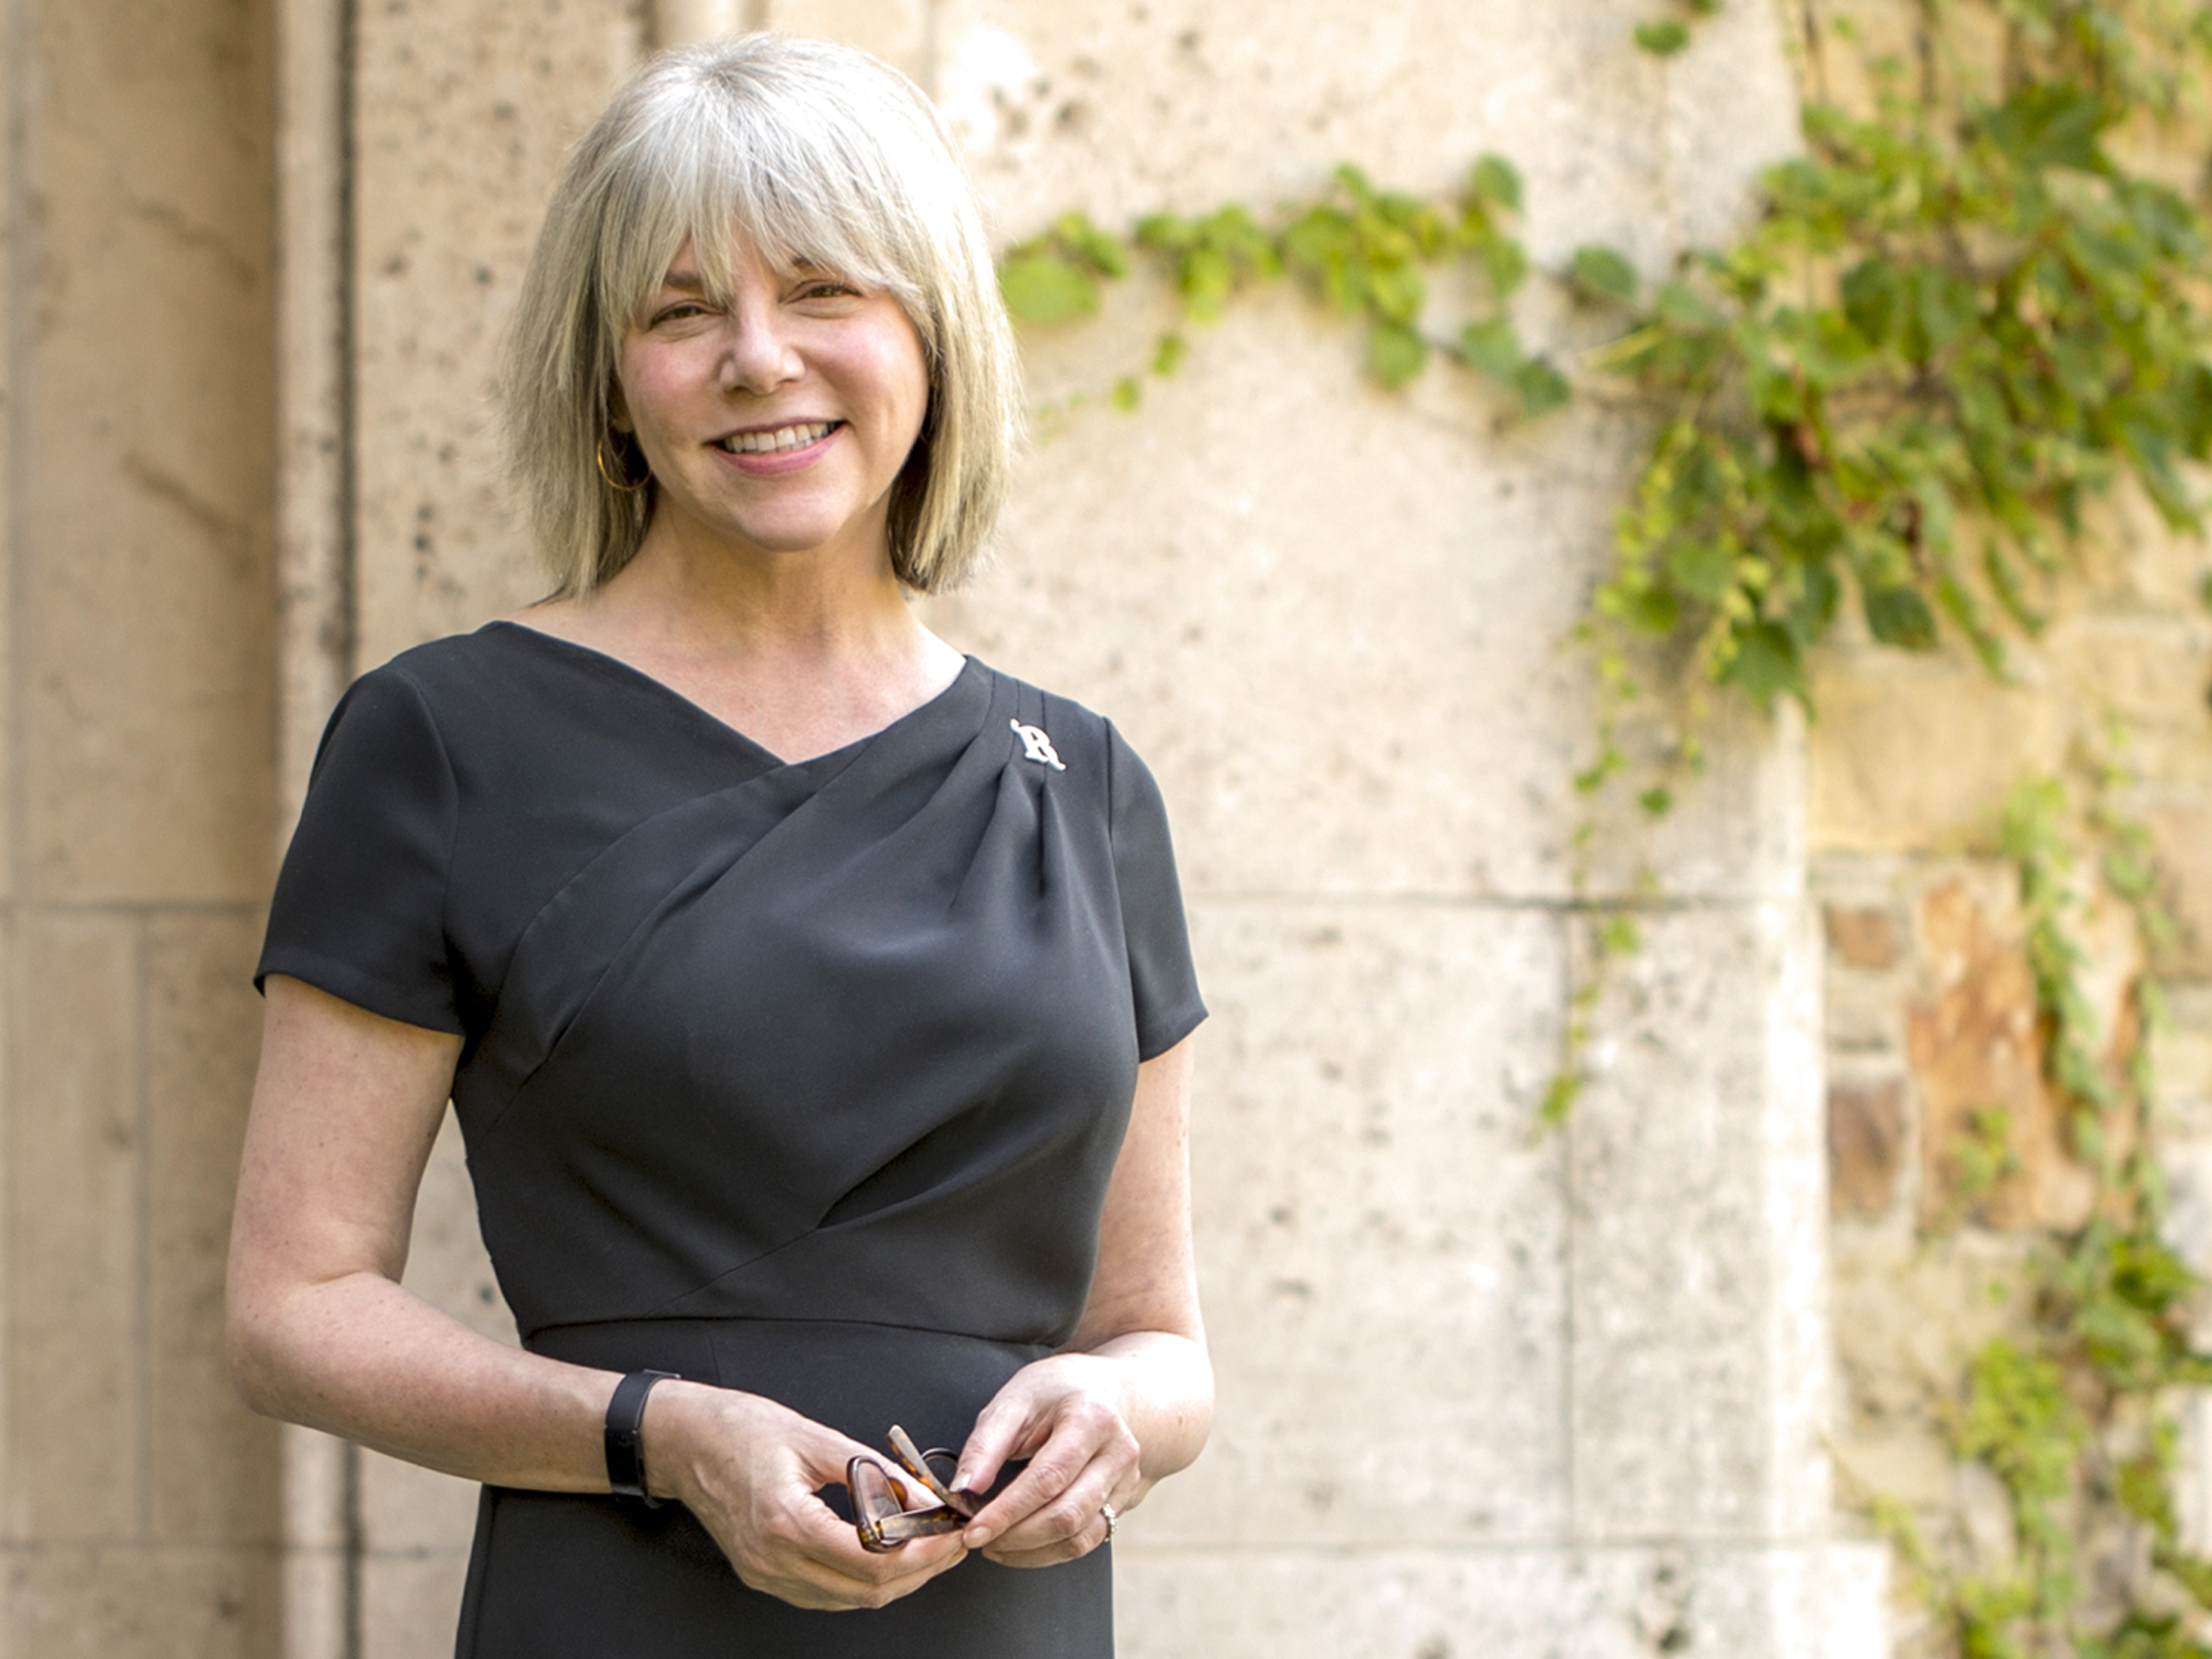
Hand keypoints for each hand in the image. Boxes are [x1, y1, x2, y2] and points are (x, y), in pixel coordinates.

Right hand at [643, 1381, 967, 1609]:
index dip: (922, 1553)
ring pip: (849, 1599)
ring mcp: (765, 1574)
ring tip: (929, 1547)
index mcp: (786, 1521)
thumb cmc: (743, 1430)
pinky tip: (886, 1555)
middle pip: (866, 1591)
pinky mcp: (762, 1575)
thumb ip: (875, 1472)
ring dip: (896, 1580)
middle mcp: (773, 1559)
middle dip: (920, 1571)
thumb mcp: (817, 1437)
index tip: (952, 1533)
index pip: (871, 1560)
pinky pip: (825, 1594)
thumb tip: (925, 1497)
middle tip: (952, 1542)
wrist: (686, 1443)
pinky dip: (863, 1581)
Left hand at [951, 1355, 1141, 1566]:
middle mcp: (1118, 1452)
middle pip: (1067, 1514)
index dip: (1007, 1511)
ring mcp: (1126, 1480)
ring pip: (1080, 1536)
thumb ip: (985, 1446)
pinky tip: (1022, 1546)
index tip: (974, 1531)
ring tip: (996, 1544)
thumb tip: (963, 1489)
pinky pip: (1087, 1541)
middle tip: (978, 1539)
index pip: (1047, 1479)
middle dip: (1016, 1537)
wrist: (1104, 1390)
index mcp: (1091, 1419)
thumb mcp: (1013, 1402)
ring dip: (1031, 1551)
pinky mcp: (1123, 1502)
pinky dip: (1050, 1552)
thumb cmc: (1055, 1393)